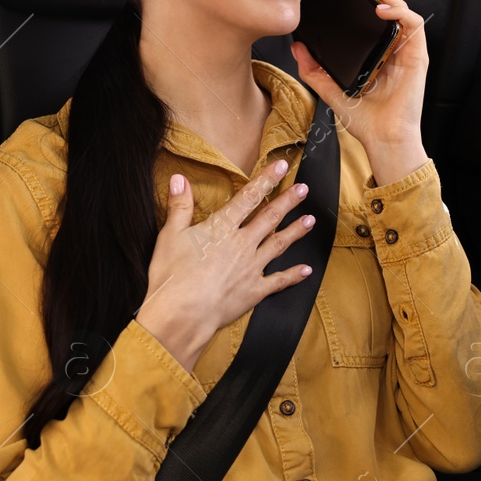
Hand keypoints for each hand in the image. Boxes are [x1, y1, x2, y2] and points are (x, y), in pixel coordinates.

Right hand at [136, 158, 317, 371]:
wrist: (181, 314)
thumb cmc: (172, 275)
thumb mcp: (169, 236)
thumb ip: (179, 206)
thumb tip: (180, 178)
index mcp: (222, 228)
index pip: (248, 198)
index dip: (266, 180)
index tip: (282, 166)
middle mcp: (242, 244)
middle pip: (270, 218)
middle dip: (288, 201)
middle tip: (305, 189)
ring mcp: (251, 268)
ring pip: (279, 244)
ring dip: (296, 231)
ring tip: (311, 220)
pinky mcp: (254, 291)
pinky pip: (278, 281)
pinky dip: (293, 275)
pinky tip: (306, 269)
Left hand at [291, 0, 429, 184]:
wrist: (383, 141)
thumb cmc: (364, 120)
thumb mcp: (331, 90)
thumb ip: (314, 69)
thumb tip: (297, 47)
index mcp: (375, 47)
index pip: (369, 8)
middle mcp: (392, 43)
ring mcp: (406, 48)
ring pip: (399, 4)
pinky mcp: (418, 56)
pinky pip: (413, 24)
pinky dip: (398, 12)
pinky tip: (380, 10)